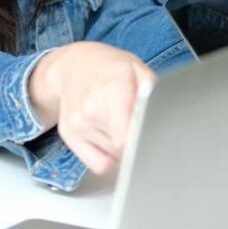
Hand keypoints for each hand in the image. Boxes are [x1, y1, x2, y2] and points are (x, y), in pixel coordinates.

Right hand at [29, 42, 154, 174]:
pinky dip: (108, 157)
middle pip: (124, 147)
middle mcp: (91, 108)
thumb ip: (152, 92)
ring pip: (114, 156)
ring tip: (116, 119)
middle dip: (135, 139)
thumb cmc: (109, 67)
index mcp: (112, 88)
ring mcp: (77, 123)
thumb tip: (159, 116)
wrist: (73, 64)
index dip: (143, 138)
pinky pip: (99, 164)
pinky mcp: (69, 135)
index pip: (127, 136)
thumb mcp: (137, 68)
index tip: (147, 131)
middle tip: (133, 119)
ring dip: (121, 146)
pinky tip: (107, 135)